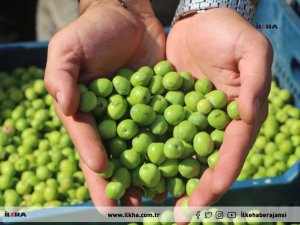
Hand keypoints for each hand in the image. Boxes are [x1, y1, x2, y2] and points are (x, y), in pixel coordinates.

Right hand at [44, 0, 164, 206]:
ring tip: (159, 200)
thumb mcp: (68, 50)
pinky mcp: (161, 105)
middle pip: (117, 157)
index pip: (89, 146)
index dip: (96, 167)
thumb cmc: (93, 31)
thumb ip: (62, 78)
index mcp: (87, 113)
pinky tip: (182, 167)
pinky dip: (173, 148)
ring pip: (143, 150)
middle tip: (133, 211)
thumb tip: (66, 106)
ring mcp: (139, 115)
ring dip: (150, 175)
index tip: (105, 190)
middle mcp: (113, 120)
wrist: (127, 15)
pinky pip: (166, 130)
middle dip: (124, 184)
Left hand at [167, 8, 272, 208]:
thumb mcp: (250, 50)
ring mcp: (189, 120)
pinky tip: (141, 171)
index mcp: (236, 115)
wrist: (196, 21)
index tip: (207, 199)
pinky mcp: (169, 111)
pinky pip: (161, 136)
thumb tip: (249, 115)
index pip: (232, 151)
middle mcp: (213, 123)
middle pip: (205, 162)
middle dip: (195, 190)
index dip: (221, 176)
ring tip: (158, 204)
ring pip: (182, 155)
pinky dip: (153, 155)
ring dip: (172, 180)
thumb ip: (255, 81)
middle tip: (181, 216)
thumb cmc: (227, 32)